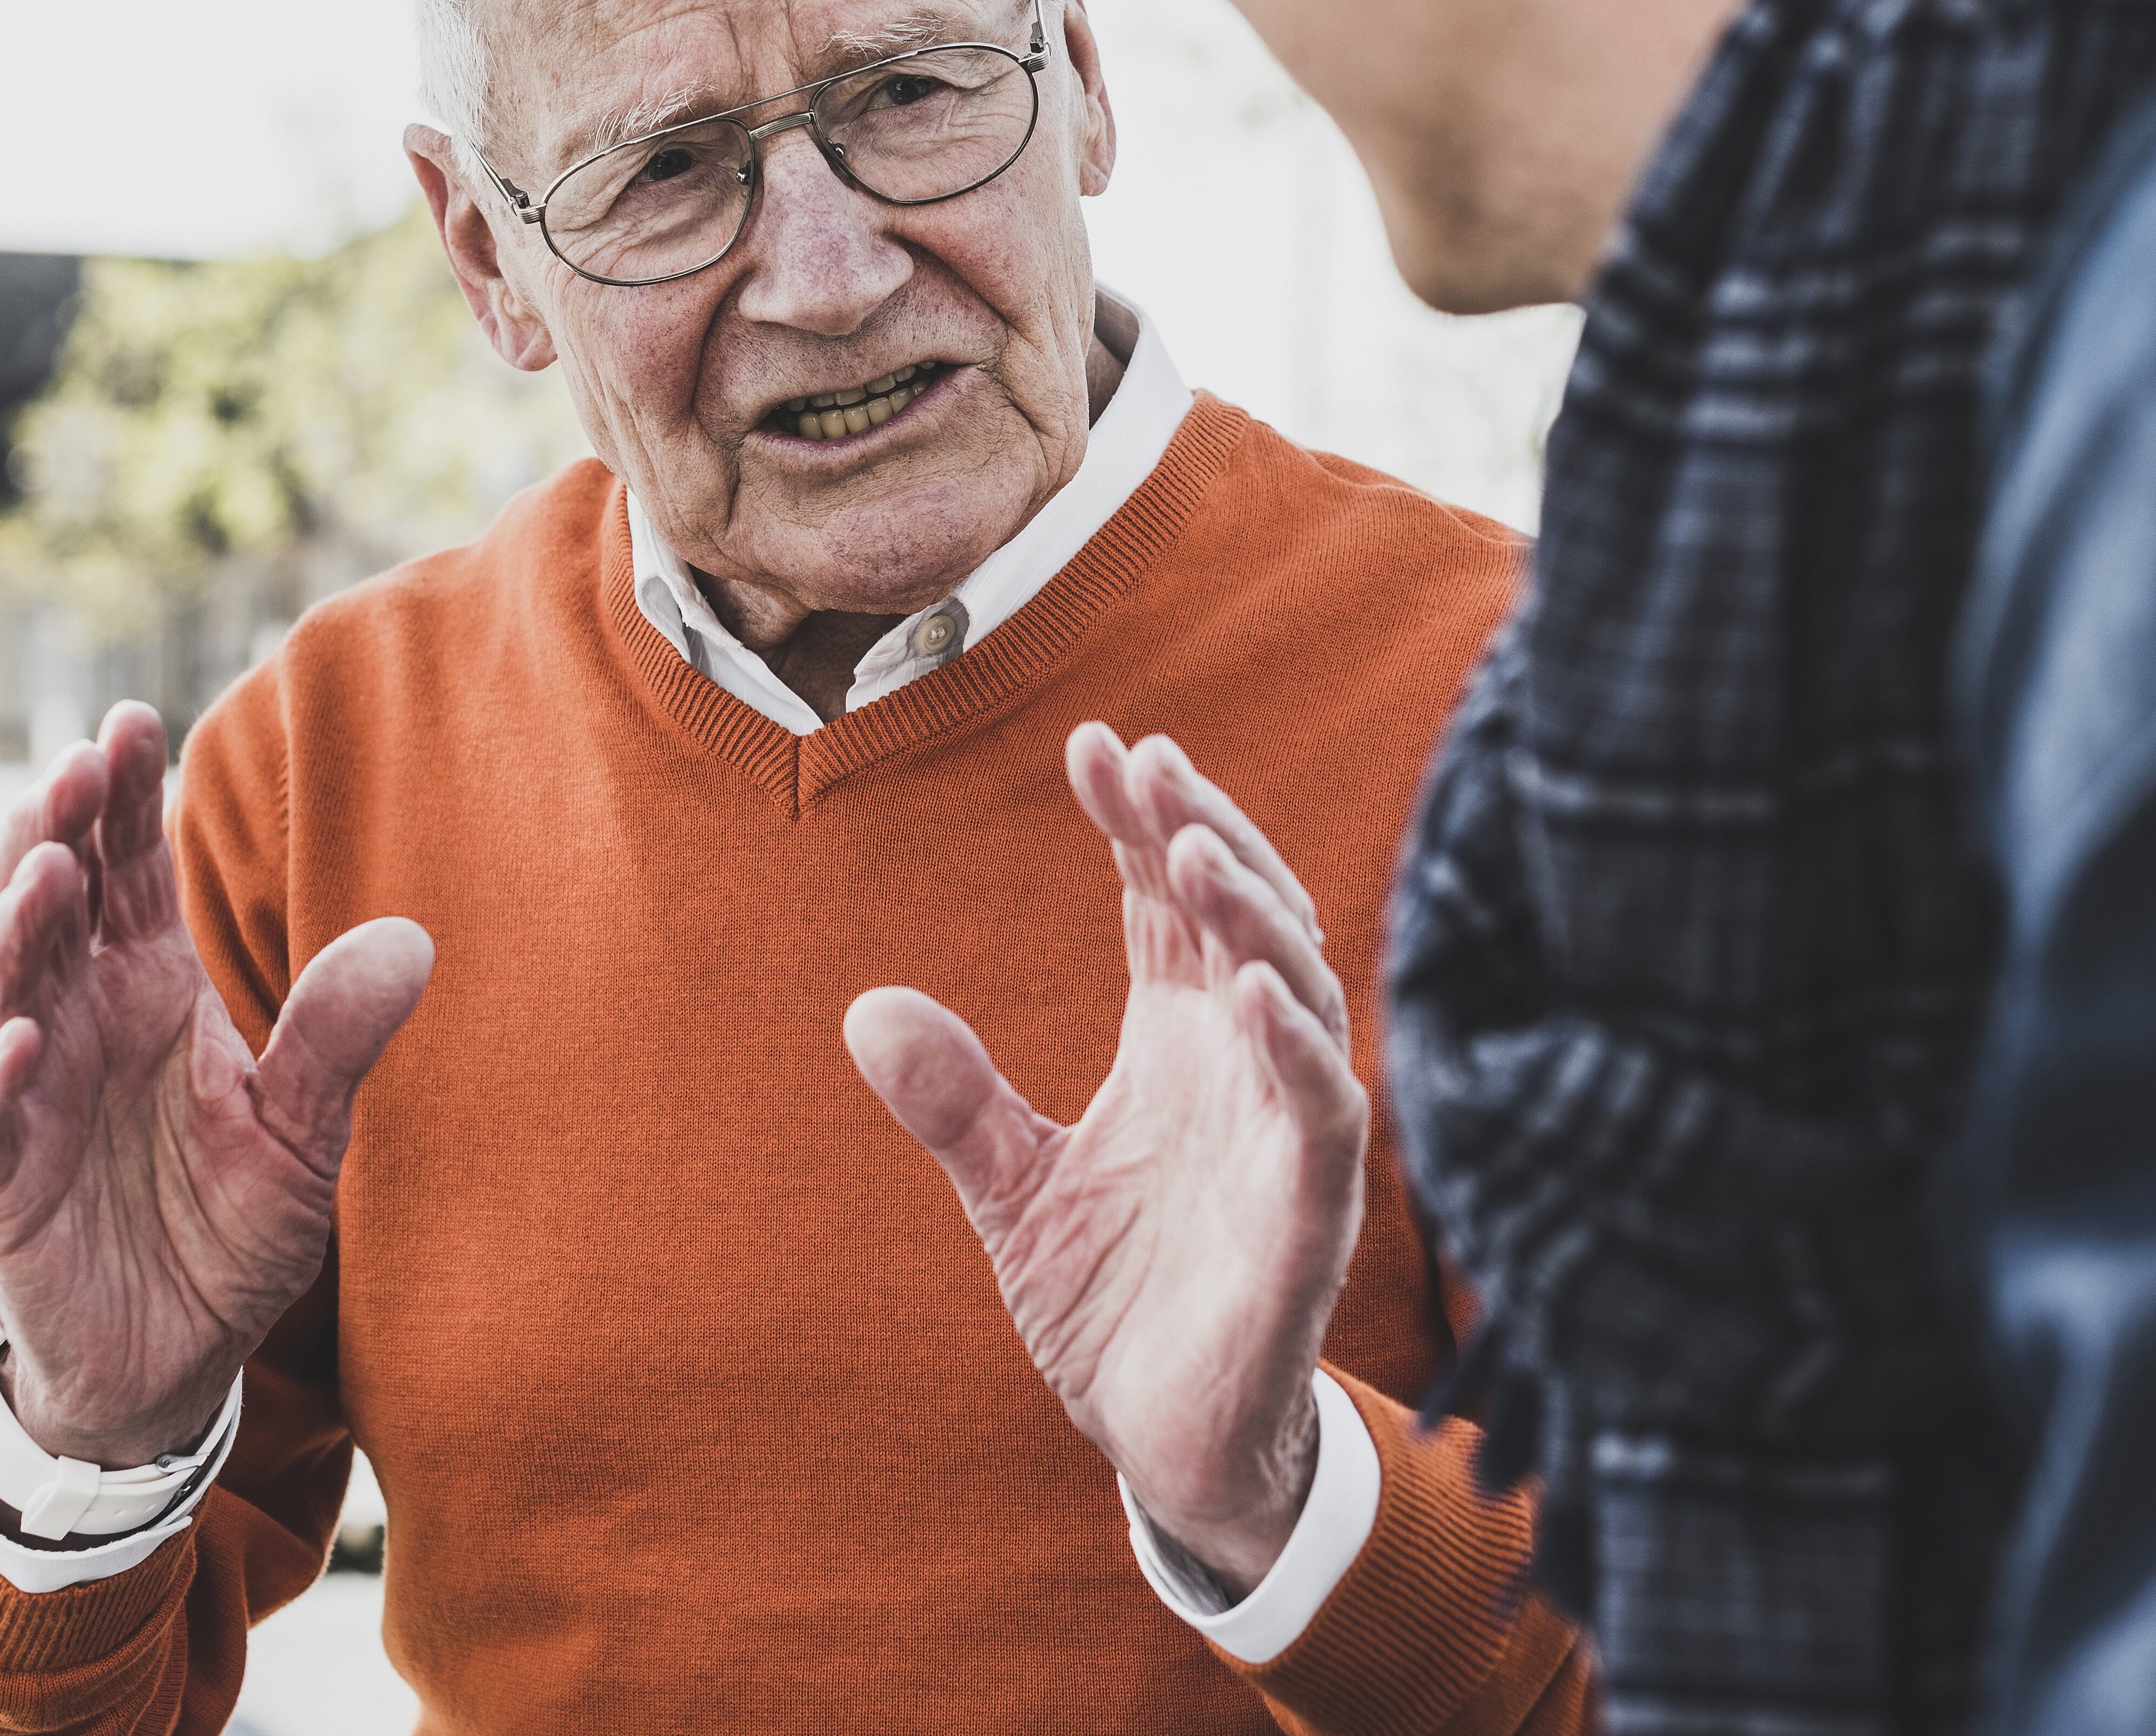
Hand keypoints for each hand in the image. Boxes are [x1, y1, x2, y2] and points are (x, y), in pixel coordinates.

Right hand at [0, 702, 432, 1472]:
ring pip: (2, 988)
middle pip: (52, 902)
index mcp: (153, 987)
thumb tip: (414, 936)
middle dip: (55, 829)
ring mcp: (33, 1093)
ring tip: (45, 867)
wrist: (178, 1355)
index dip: (121, 796)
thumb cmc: (233, 1227)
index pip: (128, 870)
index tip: (132, 719)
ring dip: (14, 926)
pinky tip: (23, 1042)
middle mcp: (83, 1019)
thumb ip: (339, 1036)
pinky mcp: (5, 1179)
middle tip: (75, 764)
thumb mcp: (307, 1130)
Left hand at [845, 724, 1366, 1596]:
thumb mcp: (1012, 1188)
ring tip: (1191, 851)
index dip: (1140, 823)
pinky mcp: (1310, 1210)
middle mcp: (1240, 1064)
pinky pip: (1321, 1109)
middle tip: (1147, 764)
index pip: (1166, 903)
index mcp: (1178, 1041)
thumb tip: (866, 1008)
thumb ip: (956, 1099)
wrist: (1164, 1442)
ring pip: (1294, 989)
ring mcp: (1282, 1129)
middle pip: (1240, 916)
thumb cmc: (1111, 1302)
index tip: (1095, 746)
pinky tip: (1253, 988)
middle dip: (1201, 832)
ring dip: (1251, 916)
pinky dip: (1298, 1046)